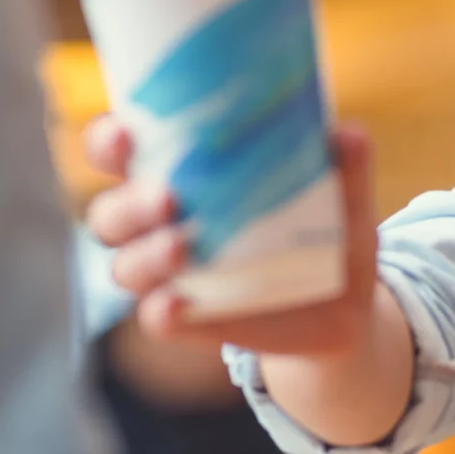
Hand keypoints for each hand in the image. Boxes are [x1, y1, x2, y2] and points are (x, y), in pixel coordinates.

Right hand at [83, 115, 382, 359]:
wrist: (345, 307)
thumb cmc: (327, 229)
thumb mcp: (343, 197)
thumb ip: (344, 166)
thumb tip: (346, 134)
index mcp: (180, 175)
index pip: (119, 153)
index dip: (109, 141)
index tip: (126, 132)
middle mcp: (161, 225)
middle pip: (110, 214)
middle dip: (128, 204)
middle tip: (168, 196)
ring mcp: (172, 277)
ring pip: (125, 266)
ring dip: (145, 256)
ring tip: (183, 246)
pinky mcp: (192, 321)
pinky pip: (157, 319)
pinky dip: (161, 312)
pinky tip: (177, 303)